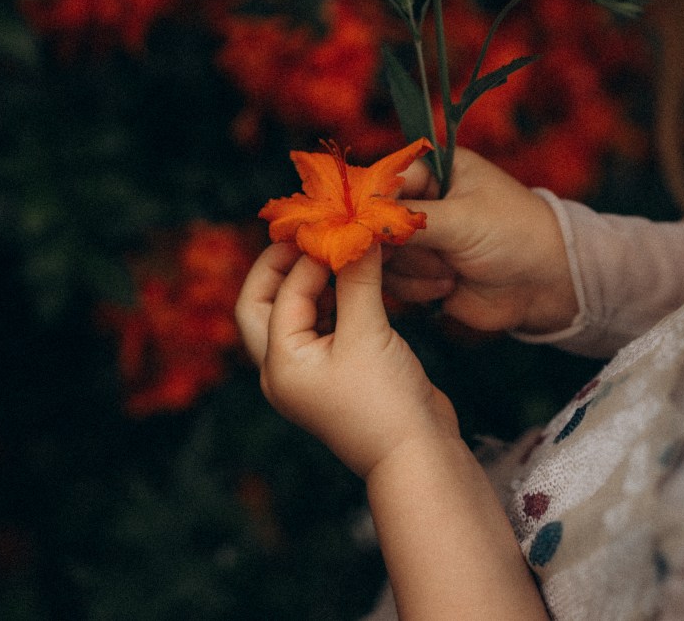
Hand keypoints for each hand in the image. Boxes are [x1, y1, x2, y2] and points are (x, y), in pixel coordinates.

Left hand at [235, 243, 457, 477]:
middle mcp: (284, 370)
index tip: (334, 225)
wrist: (419, 456)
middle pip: (264, 304)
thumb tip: (356, 230)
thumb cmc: (385, 402)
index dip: (305, 256)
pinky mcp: (337, 373)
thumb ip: (356, 279)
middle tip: (313, 236)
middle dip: (285, 267)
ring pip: (294, 314)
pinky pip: (324, 326)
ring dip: (313, 281)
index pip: (279, 294)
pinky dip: (335, 299)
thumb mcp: (367, 333)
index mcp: (278, 364)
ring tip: (340, 252)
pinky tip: (357, 280)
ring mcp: (309, 374)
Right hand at [384, 147, 577, 333]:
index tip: (367, 226)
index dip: (370, 204)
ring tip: (452, 271)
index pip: (383, 180)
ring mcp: (418, 241)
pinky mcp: (419, 274)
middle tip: (431, 253)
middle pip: (375, 222)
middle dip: (400, 245)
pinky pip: (393, 282)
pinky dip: (417, 289)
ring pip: (381, 257)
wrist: (544, 286)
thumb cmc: (514, 234)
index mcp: (434, 172)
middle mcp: (421, 203)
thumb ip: (409, 219)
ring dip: (414, 270)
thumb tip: (362, 220)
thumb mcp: (462, 219)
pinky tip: (449, 287)